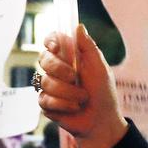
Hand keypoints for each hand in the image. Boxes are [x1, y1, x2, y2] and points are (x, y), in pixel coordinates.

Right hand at [37, 24, 125, 147]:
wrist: (101, 121)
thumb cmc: (103, 93)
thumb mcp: (100, 68)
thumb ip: (88, 47)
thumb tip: (78, 26)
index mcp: (69, 57)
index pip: (52, 41)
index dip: (50, 40)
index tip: (55, 46)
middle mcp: (57, 69)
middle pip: (44, 58)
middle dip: (59, 68)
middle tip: (74, 77)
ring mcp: (49, 86)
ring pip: (45, 81)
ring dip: (67, 92)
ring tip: (82, 99)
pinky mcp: (46, 103)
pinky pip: (44, 99)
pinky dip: (62, 104)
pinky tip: (74, 108)